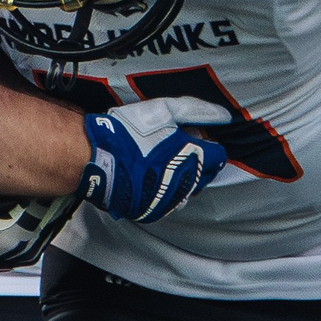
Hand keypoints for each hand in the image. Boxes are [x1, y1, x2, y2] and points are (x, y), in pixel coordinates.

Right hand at [81, 99, 228, 222]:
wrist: (96, 156)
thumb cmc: (129, 131)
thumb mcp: (166, 110)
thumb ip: (198, 112)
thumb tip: (224, 116)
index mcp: (193, 157)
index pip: (219, 157)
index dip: (208, 146)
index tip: (194, 139)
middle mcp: (185, 182)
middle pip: (205, 176)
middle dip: (198, 163)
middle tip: (176, 149)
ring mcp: (168, 199)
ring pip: (188, 192)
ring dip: (181, 179)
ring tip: (160, 163)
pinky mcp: (152, 210)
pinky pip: (168, 203)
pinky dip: (165, 192)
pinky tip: (150, 178)